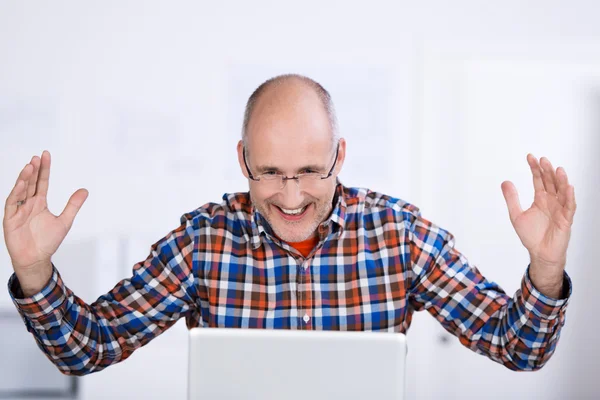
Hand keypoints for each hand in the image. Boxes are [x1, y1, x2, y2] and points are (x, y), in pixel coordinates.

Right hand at [3, 151, 87, 295]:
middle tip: (37, 157)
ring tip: (30, 166)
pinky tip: (21, 183)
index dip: (44, 169)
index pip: (42, 182)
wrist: (36, 259)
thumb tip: (85, 190)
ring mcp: (18, 211)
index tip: (45, 155)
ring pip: (20, 191)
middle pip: (30, 183)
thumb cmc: (47, 241)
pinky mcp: (10, 219)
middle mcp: (28, 204)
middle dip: (33, 170)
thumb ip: (73, 205)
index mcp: (39, 203)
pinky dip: (16, 193)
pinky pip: (12, 203)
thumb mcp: (64, 221)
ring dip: (24, 178)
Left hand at [501, 154, 576, 297]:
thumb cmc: (531, 236)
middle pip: (550, 182)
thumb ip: (512, 199)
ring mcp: (560, 209)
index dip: (535, 168)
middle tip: (543, 160)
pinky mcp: (565, 219)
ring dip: (560, 181)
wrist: (540, 253)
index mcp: (540, 199)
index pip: (539, 180)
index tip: (530, 157)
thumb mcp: (516, 215)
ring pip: (562, 191)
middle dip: (547, 171)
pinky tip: (568, 187)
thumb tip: (505, 182)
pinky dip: (569, 197)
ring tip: (557, 169)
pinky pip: (569, 207)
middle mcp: (551, 201)